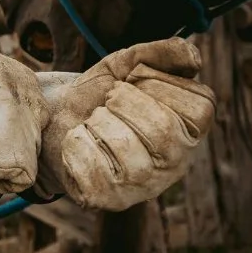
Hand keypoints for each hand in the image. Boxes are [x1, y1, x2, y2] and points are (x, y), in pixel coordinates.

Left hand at [36, 39, 214, 210]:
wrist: (53, 116)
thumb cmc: (98, 93)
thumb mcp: (128, 63)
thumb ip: (162, 53)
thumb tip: (195, 60)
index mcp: (190, 129)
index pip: (198, 107)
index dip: (156, 83)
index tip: (132, 82)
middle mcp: (176, 163)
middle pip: (164, 130)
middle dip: (124, 102)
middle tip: (108, 100)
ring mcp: (144, 186)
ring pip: (128, 150)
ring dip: (99, 122)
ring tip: (93, 120)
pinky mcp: (109, 199)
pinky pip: (95, 171)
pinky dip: (77, 144)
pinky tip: (77, 140)